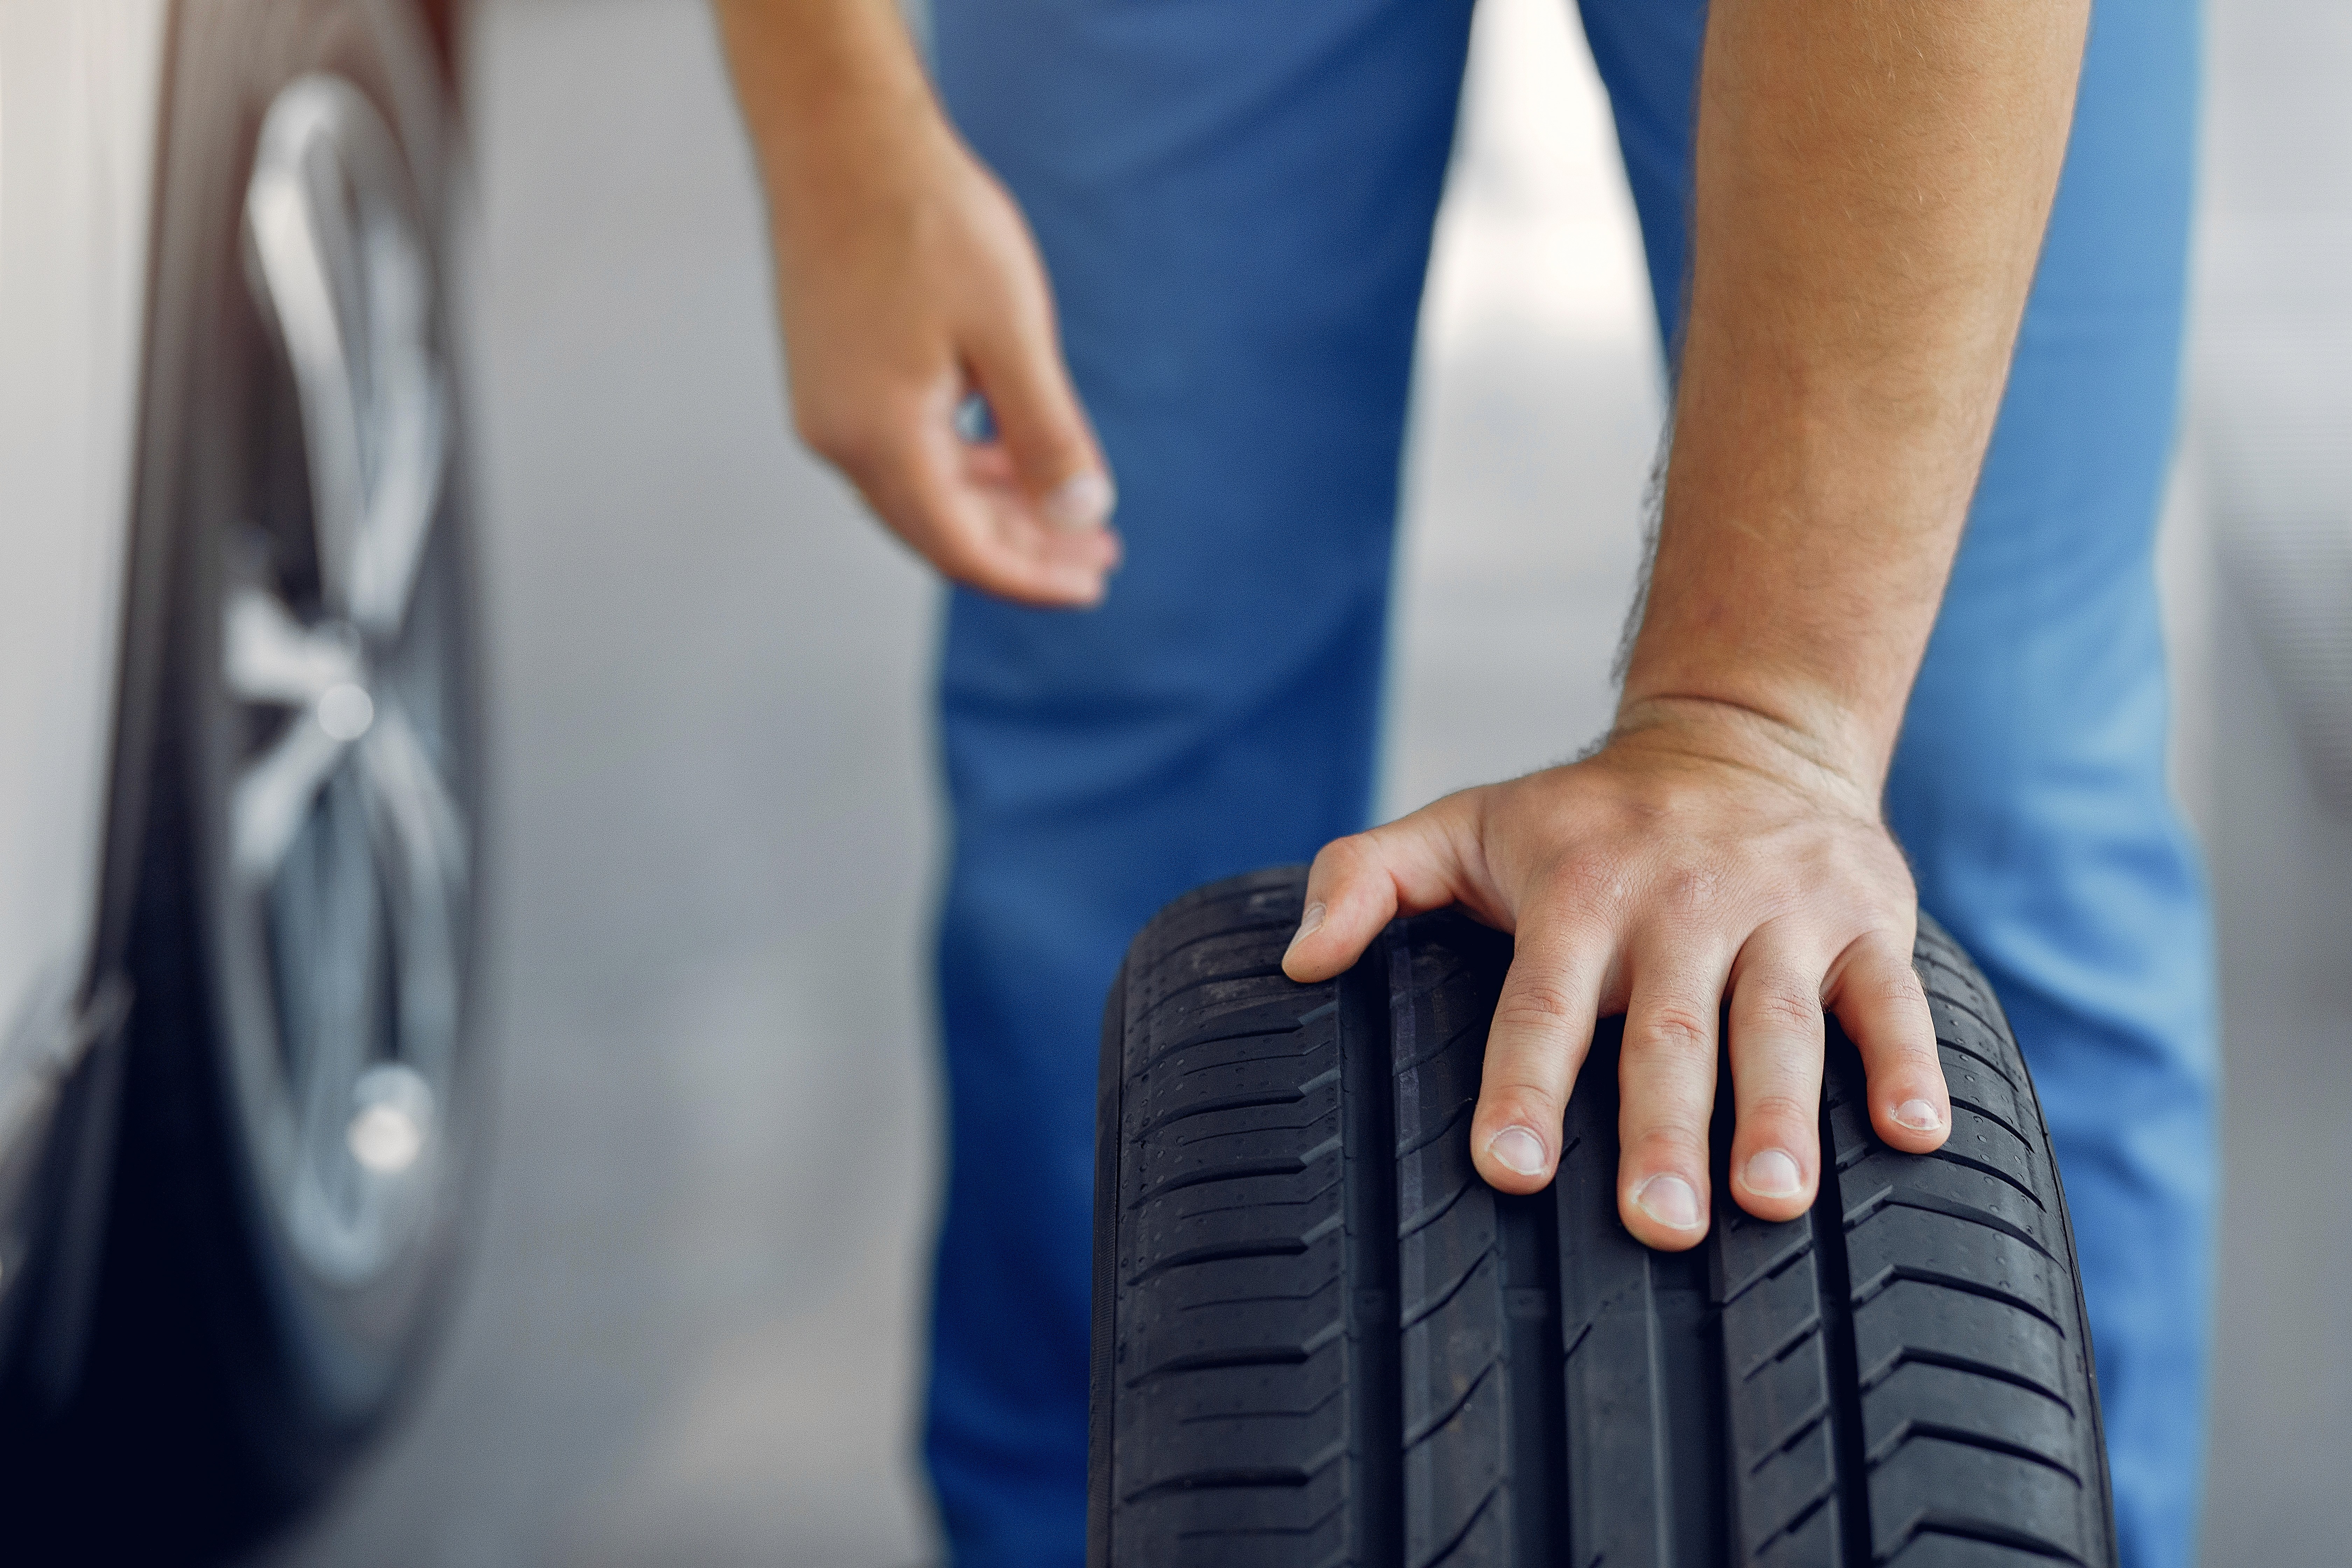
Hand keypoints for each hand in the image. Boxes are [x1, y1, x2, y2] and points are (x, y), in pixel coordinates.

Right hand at [759, 97, 1117, 605]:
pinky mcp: (830, 377)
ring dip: (996, 508)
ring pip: (923, 493)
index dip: (1034, 576)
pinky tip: (1010, 458)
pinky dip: (962, 466)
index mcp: (880, 437)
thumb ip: (1047, 433)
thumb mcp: (1012, 333)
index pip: (964, 548)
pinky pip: (902, 451)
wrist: (839, 136)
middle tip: (1100, 553)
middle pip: (941, 531)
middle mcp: (839, 437)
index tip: (1096, 581)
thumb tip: (1084, 514)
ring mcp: (826, 409)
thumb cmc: (929, 221)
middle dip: (1025, 548)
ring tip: (1070, 512)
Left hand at [1281, 698, 1950, 1248]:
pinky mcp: (1866, 919)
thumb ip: (1365, 878)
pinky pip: (1892, 999)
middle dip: (1664, 1132)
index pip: (1542, 999)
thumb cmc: (1584, 815)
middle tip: (1659, 1226)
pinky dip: (1910, 1063)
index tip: (1508, 1166)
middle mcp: (1682, 902)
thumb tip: (1296, 962)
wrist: (1744, 733)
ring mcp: (1781, 912)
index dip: (1524, 1081)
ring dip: (1781, 1117)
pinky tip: (1918, 1135)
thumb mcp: (1465, 822)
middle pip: (1669, 1031)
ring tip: (1772, 1204)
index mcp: (1580, 890)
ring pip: (1782, 1024)